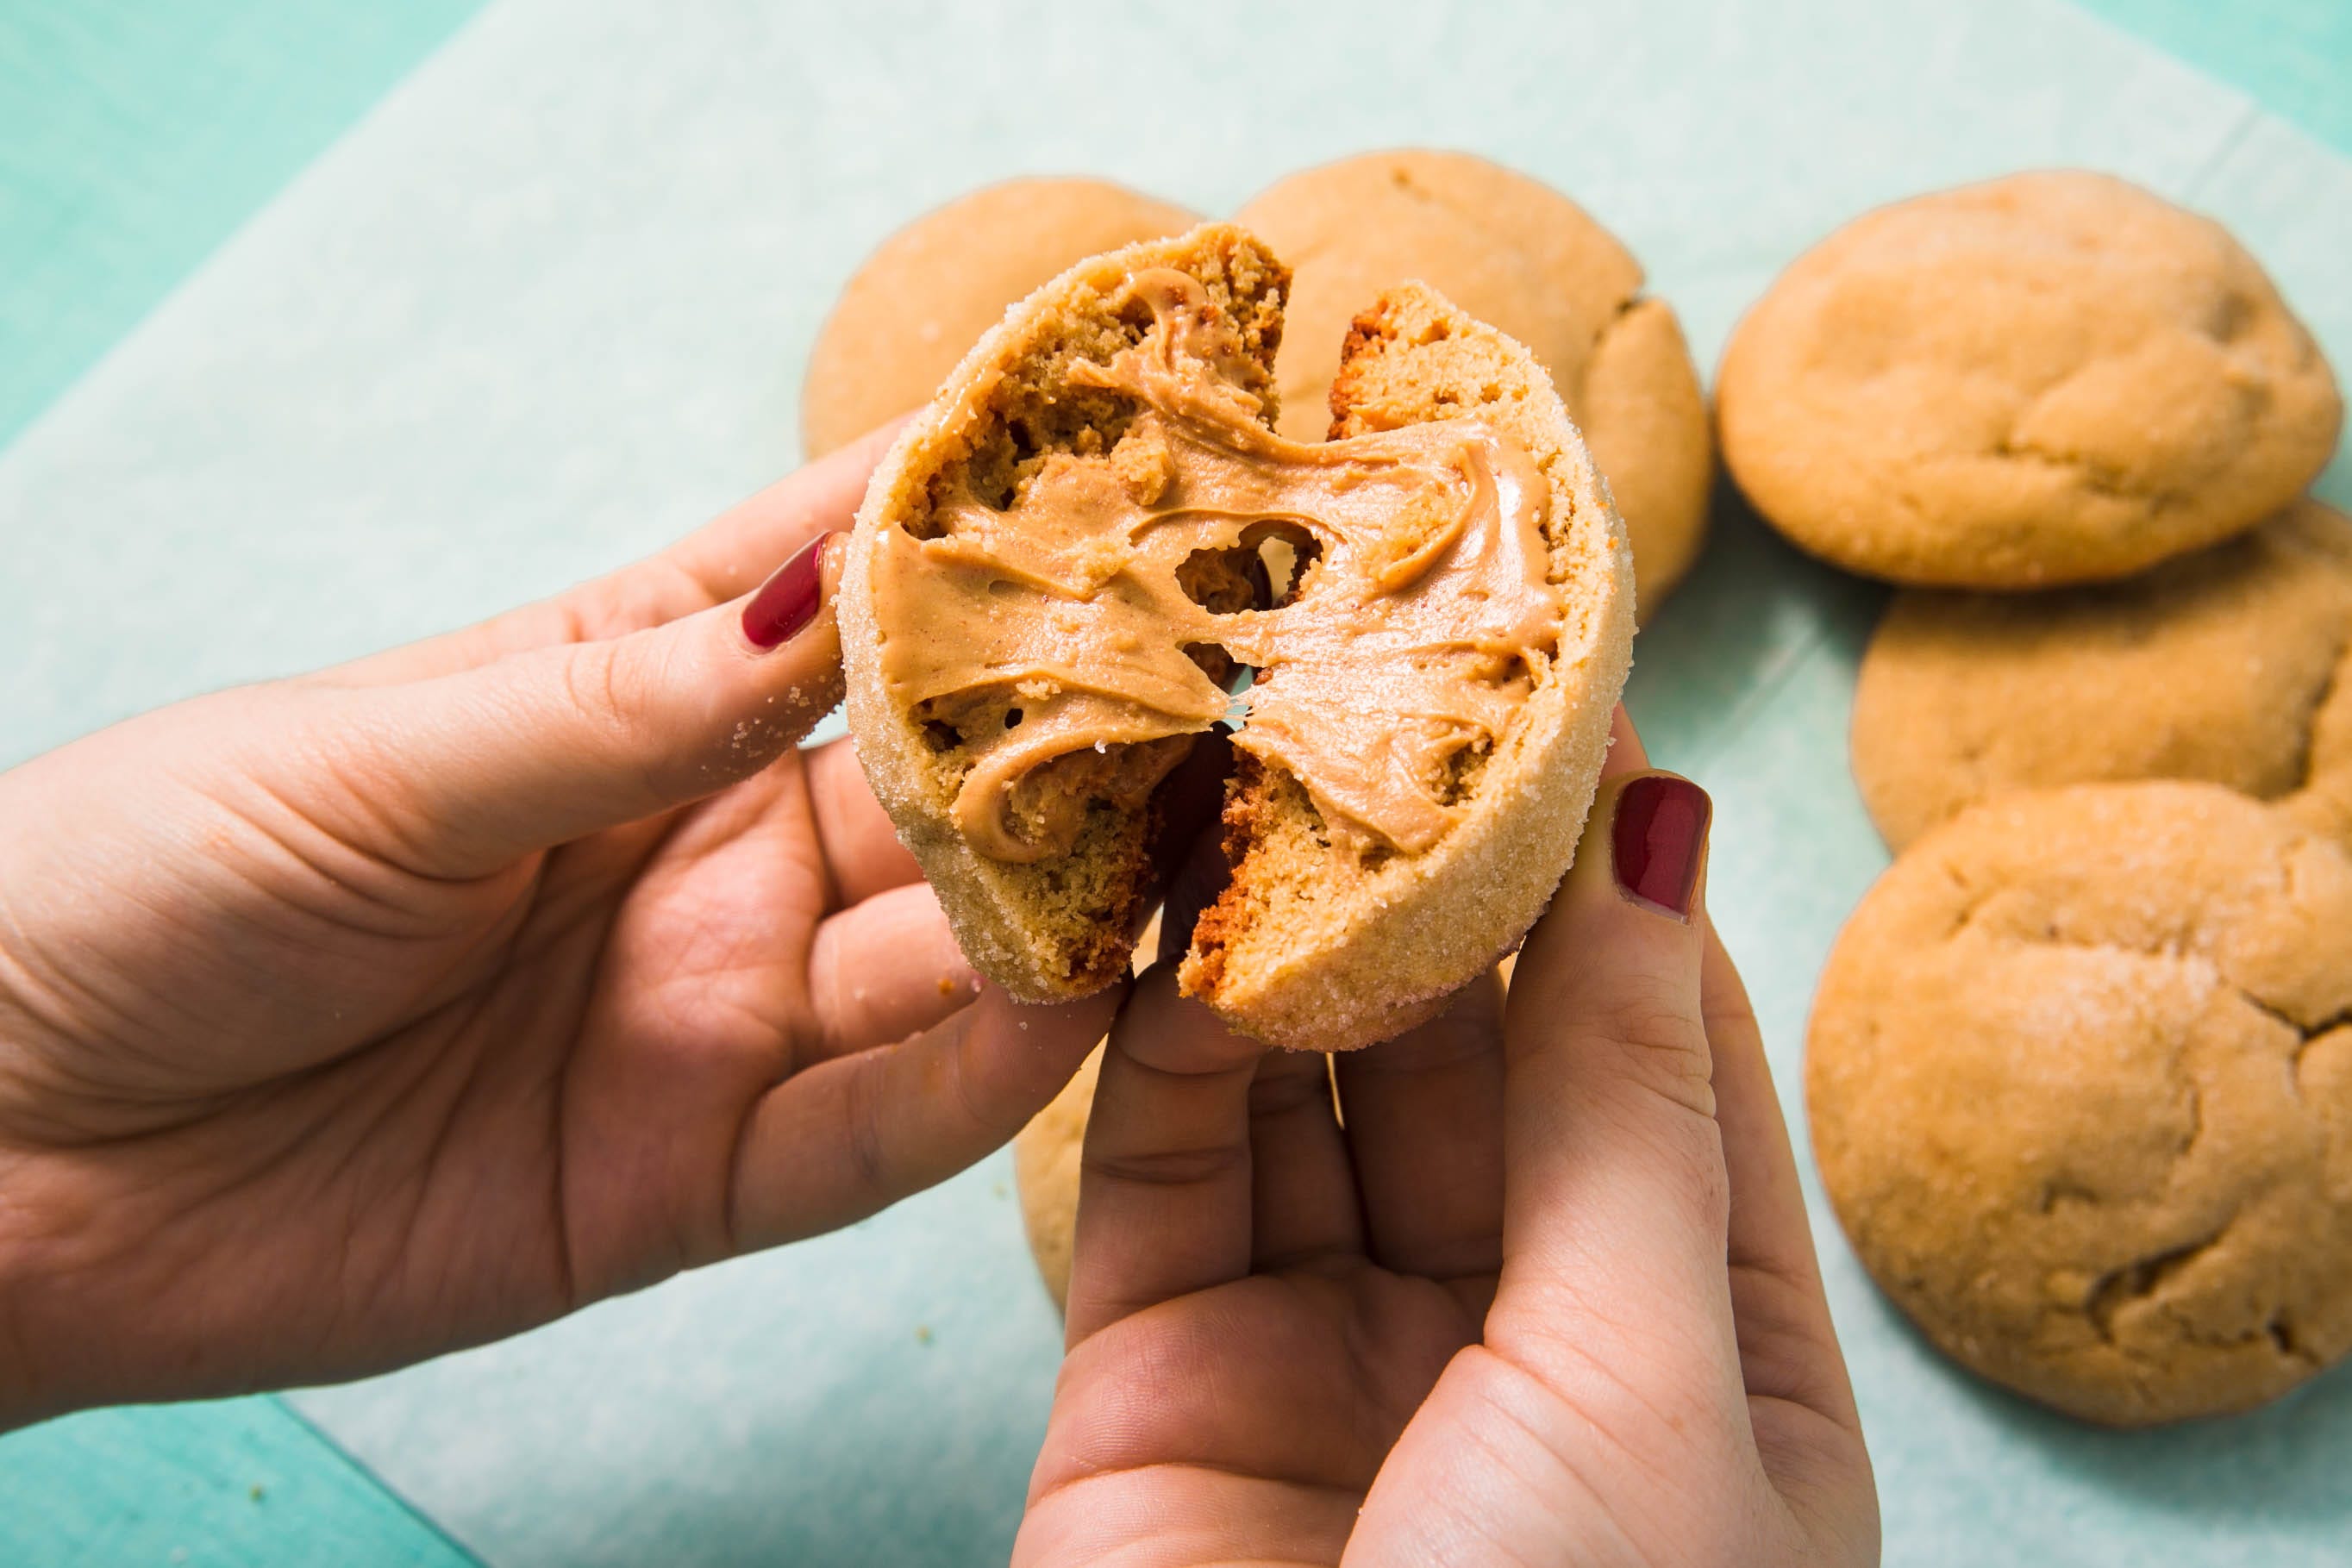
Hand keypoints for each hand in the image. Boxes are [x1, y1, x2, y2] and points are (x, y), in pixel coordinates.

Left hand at [0, 429, 1118, 1428]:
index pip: (833, 586)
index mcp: (623, 699)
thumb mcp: (384, 765)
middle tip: (1222, 675)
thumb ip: (629, 701)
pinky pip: (872, 1131)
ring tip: (1194, 842)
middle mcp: (702, 850)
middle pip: (933, 782)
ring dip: (1065, 904)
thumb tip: (845, 583)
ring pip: (941, 959)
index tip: (1121, 460)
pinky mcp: (691, 1178)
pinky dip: (982, 1078)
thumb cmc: (144, 889)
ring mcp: (710, 1014)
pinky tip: (1075, 1010)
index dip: (971, 521)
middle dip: (1071, 727)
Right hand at [1016, 712, 1877, 1565]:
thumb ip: (1627, 1106)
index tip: (1578, 697)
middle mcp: (1520, 1343)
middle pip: (1480, 1059)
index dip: (1625, 884)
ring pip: (1309, 1093)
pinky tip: (1160, 902)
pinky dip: (1152, 1039)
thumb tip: (1665, 843)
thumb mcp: (1648, 1375)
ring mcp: (1330, 1354)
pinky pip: (1160, 1168)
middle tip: (1389, 684)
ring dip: (1284, 934)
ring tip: (1261, 755)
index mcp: (1704, 1365)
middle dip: (1436, 881)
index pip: (1670, 1063)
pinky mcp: (1156, 1377)